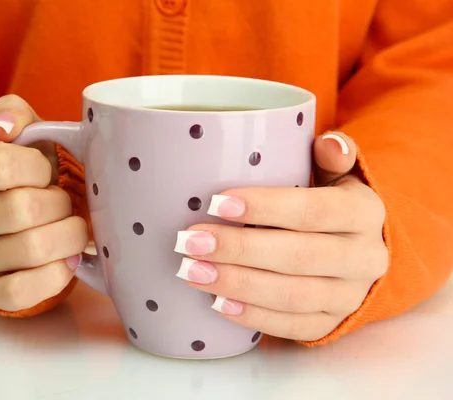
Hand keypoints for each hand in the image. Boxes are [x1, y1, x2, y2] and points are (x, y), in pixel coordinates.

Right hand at [0, 95, 87, 311]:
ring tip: (69, 229)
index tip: (48, 174)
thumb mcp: (27, 138)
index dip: (40, 168)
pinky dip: (58, 273)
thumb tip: (1, 128)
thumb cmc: (32, 178)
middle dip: (61, 205)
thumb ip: (15, 114)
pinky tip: (65, 259)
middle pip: (22, 209)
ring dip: (68, 236)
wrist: (24, 225)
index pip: (2, 164)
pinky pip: (25, 291)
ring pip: (32, 249)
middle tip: (65, 205)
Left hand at [174, 132, 388, 341]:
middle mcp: (364, 258)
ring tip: (193, 271)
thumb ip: (332, 155)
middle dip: (239, 250)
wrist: (360, 254)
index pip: (315, 210)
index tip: (216, 203)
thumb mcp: (338, 176)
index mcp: (365, 213)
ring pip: (292, 296)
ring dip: (237, 284)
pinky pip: (293, 327)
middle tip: (190, 242)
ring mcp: (349, 296)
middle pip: (298, 257)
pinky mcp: (331, 323)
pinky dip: (253, 316)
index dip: (266, 207)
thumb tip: (327, 143)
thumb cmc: (332, 207)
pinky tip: (217, 303)